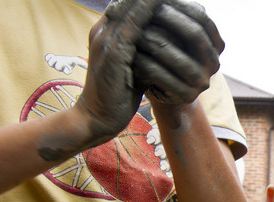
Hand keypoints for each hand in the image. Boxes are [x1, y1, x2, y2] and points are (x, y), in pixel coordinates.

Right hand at [77, 0, 161, 147]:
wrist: (98, 117)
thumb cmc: (120, 94)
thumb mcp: (134, 65)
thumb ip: (145, 49)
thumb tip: (169, 41)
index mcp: (106, 32)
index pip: (128, 5)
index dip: (150, 1)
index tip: (176, 0)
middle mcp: (103, 30)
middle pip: (129, 1)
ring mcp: (106, 40)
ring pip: (131, 9)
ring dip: (154, 1)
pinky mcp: (113, 53)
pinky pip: (134, 27)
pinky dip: (150, 17)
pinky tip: (168, 11)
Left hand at [126, 0, 225, 105]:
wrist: (157, 86)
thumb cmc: (160, 52)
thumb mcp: (171, 31)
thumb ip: (174, 11)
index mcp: (215, 44)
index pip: (202, 18)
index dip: (181, 5)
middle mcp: (214, 63)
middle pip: (195, 35)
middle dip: (168, 19)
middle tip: (146, 9)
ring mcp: (203, 81)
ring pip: (180, 59)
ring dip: (155, 42)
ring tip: (133, 31)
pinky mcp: (188, 96)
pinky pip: (165, 78)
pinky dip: (147, 65)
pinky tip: (131, 55)